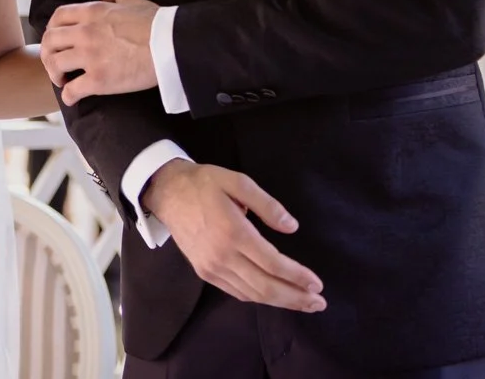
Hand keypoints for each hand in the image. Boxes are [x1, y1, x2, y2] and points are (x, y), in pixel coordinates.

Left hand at [40, 0, 157, 104]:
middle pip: (50, 40)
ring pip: (55, 64)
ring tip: (62, 80)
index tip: (56, 40)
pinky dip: (69, 96)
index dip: (52, 29)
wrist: (171, 45)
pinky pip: (72, 90)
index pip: (58, 17)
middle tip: (56, 64)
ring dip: (55, 74)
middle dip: (48, 53)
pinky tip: (73, 99)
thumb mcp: (137, 3)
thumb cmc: (158, 23)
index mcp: (92, 12)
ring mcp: (89, 56)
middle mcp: (85, 32)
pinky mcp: (99, 79)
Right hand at [144, 160, 325, 312]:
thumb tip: (292, 228)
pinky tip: (272, 296)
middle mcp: (222, 256)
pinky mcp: (204, 271)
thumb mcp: (237, 182)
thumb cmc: (204, 183)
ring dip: (279, 302)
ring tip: (302, 303)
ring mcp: (211, 267)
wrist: (166, 192)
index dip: (297, 277)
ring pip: (251, 294)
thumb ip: (267, 205)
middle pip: (265, 286)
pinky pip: (236, 292)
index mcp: (234, 232)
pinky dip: (257, 297)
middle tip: (318, 303)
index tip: (317, 283)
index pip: (273, 263)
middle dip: (295, 297)